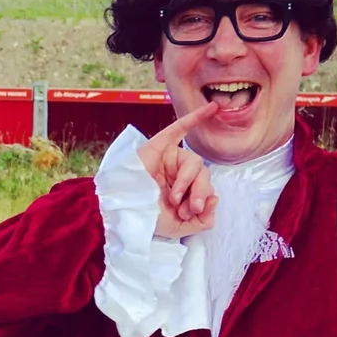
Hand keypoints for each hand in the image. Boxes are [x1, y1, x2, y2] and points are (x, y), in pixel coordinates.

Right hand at [137, 103, 219, 239]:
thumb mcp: (179, 228)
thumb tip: (216, 199)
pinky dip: (197, 117)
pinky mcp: (159, 146)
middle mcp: (178, 173)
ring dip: (187, 181)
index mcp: (184, 191)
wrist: (120, 213)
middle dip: (199, 192)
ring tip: (174, 196)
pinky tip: (212, 109)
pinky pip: (180, 128)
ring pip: (193, 162)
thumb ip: (203, 221)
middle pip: (203, 173)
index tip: (189, 213)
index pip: (206, 188)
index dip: (202, 200)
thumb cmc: (144, 220)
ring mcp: (169, 158)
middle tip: (189, 207)